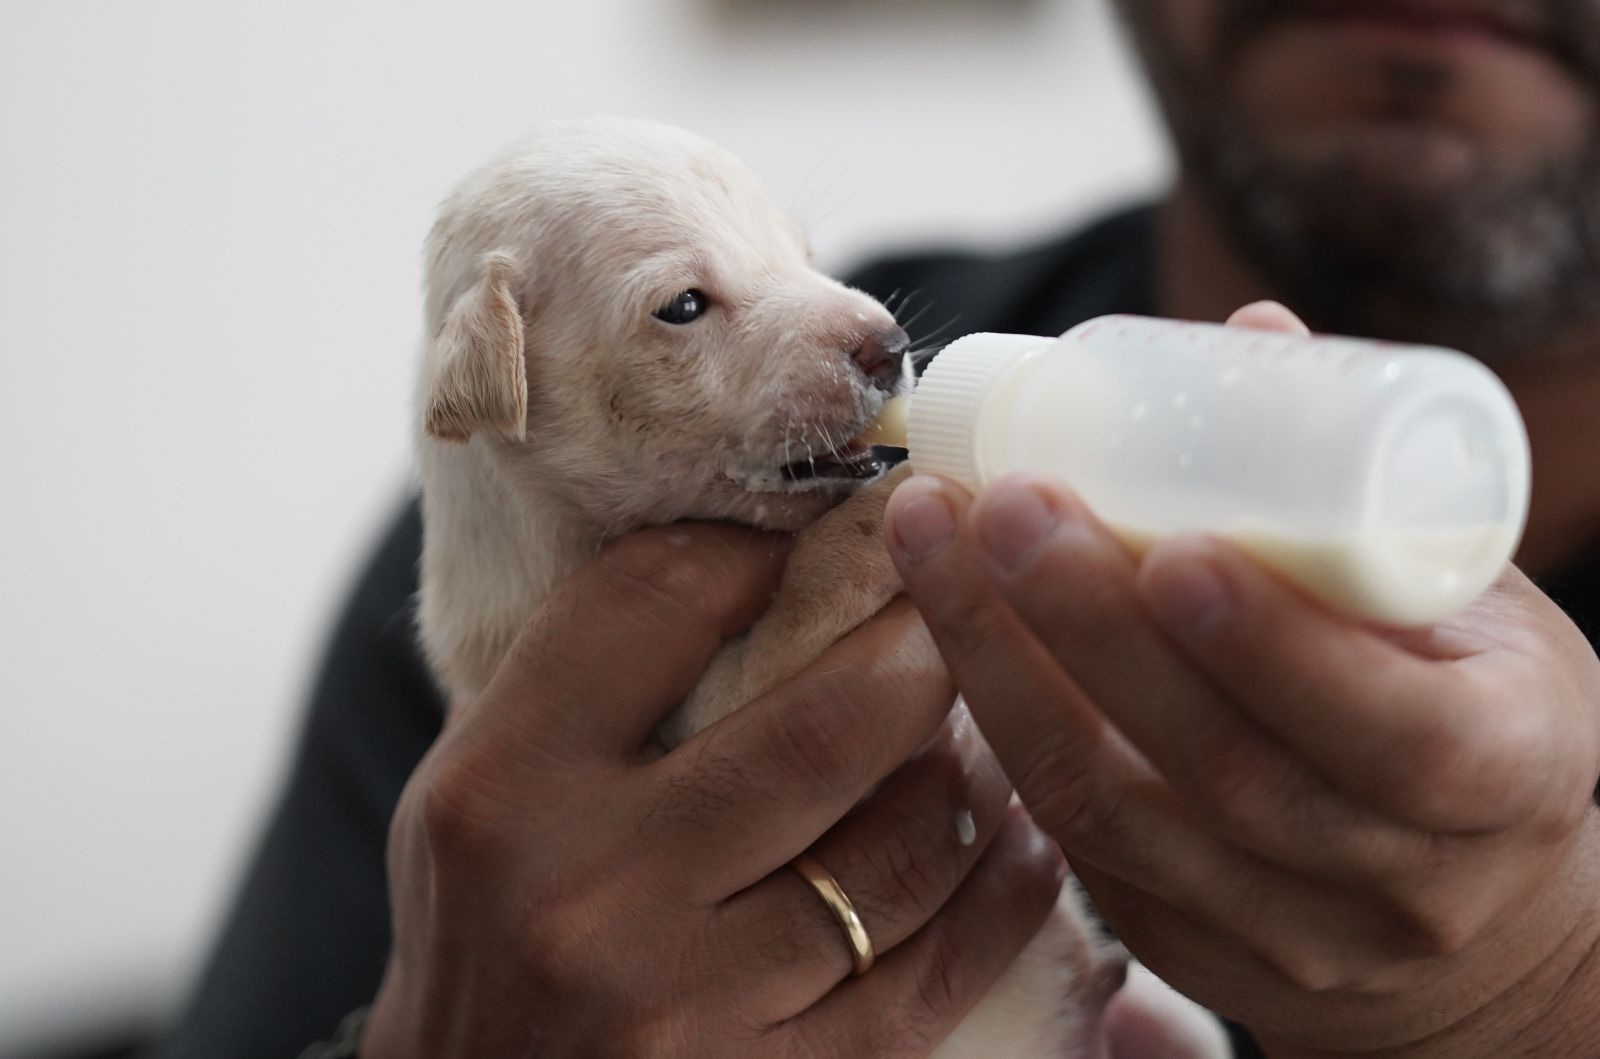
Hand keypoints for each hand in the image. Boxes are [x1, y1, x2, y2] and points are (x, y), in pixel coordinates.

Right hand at [362, 522, 1063, 1056]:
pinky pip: (933, 978)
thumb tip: (748, 553)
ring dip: (979, 773)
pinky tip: (1019, 847)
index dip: (762, 548)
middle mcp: (590, 891)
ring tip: (990, 729)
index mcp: (504, 786)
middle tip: (960, 617)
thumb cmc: (479, 931)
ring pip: (905, 851)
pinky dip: (1003, 898)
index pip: (659, 601)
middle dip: (927, 650)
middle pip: (828, 725)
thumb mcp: (476, 790)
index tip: (822, 539)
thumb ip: (582, 683)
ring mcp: (684, 1005)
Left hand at [883, 303, 1599, 1057]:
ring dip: (1002, 669)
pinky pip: (1076, 846)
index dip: (1275, 647)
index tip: (1169, 545)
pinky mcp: (1193, 954)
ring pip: (1116, 817)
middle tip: (999, 501)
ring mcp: (1289, 941)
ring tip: (931, 541)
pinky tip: (946, 627)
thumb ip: (1367, 483)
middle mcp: (1401, 882)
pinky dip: (999, 726)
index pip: (1396, 733)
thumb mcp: (1476, 602)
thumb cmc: (1479, 709)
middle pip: (1220, 770)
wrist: (1482, 910)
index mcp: (1506, 773)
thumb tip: (1249, 334)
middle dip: (1088, 628)